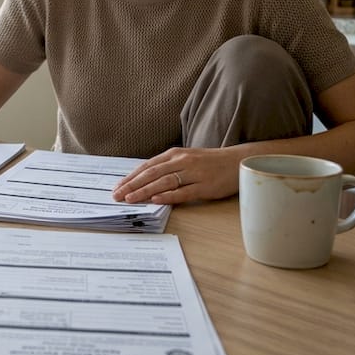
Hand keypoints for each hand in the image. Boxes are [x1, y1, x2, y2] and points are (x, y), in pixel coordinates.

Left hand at [111, 146, 247, 204]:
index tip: (117, 187)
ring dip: (145, 191)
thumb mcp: (186, 159)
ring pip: (164, 182)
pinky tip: (156, 200)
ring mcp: (194, 174)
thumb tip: (145, 180)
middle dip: (132, 185)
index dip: (131, 177)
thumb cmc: (209, 163)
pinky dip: (169, 196)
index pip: (147, 166)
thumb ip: (168, 168)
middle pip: (152, 173)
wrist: (237, 161)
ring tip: (130, 199)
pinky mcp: (205, 186)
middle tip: (117, 195)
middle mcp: (182, 161)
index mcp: (175, 154)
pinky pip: (184, 192)